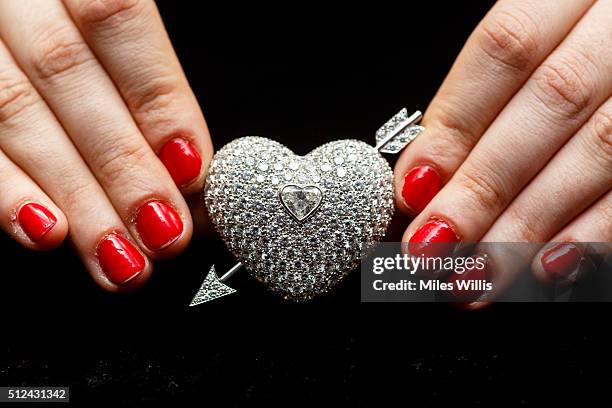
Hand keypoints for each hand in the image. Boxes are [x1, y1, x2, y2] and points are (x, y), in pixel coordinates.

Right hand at [0, 0, 211, 290]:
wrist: (5, 10)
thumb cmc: (67, 24)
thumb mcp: (95, 22)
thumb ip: (142, 81)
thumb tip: (189, 168)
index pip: (115, 18)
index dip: (157, 98)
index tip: (190, 168)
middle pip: (66, 73)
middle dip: (123, 164)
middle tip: (165, 232)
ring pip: (13, 111)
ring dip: (74, 193)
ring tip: (120, 255)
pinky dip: (5, 190)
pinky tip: (45, 231)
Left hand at [395, 0, 610, 300]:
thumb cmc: (574, 44)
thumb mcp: (537, 42)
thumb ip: (483, 99)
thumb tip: (421, 175)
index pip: (505, 47)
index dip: (455, 122)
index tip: (413, 188)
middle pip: (552, 102)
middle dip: (485, 185)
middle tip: (433, 248)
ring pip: (603, 147)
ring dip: (532, 222)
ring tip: (478, 274)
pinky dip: (597, 232)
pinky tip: (549, 267)